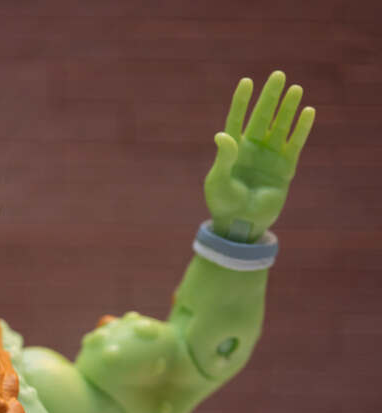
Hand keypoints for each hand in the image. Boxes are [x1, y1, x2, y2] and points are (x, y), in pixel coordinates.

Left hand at [204, 71, 314, 241]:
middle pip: (262, 117)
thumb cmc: (224, 202)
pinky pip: (294, 143)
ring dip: (287, 108)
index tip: (247, 81)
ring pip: (280, 126)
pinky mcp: (285, 167)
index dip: (241, 101)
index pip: (236, 119)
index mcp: (232, 149)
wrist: (241, 223)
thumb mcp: (219, 180)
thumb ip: (224, 157)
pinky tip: (308, 112)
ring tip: (295, 88)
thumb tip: (222, 134)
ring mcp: (269, 156)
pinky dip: (301, 128)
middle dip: (270, 97)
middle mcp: (252, 148)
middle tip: (278, 75)